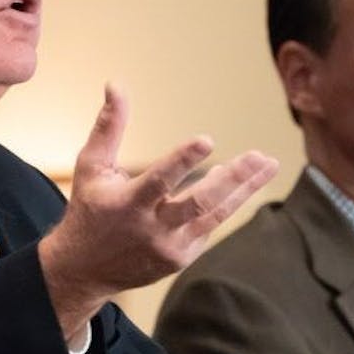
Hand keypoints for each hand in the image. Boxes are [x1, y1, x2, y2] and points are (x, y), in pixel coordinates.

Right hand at [38, 84, 278, 336]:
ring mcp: (170, 247)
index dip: (183, 160)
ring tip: (268, 164)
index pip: (159, 180)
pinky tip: (239, 183)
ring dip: (244, 189)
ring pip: (215, 215)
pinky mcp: (181, 258)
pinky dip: (226, 203)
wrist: (85, 270)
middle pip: (200, 203)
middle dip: (233, 179)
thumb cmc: (90, 209)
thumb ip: (108, 127)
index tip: (207, 139)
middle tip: (259, 156)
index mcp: (128, 204)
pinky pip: (210, 226)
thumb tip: (115, 84)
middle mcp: (152, 229)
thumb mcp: (91, 167)